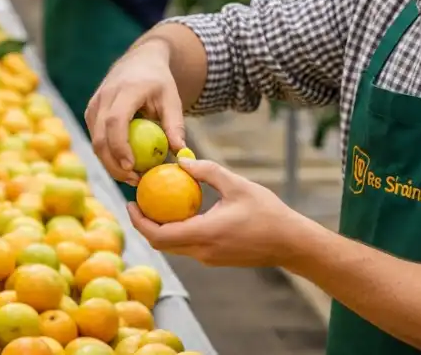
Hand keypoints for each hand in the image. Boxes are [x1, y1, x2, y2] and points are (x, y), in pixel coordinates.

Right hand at [85, 40, 186, 184]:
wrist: (140, 61)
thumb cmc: (159, 82)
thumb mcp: (172, 99)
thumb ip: (175, 126)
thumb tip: (182, 155)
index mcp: (126, 90)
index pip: (115, 121)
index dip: (120, 146)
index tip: (132, 167)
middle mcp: (105, 96)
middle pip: (100, 136)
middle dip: (113, 164)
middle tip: (134, 180)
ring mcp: (94, 104)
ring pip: (95, 141)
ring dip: (110, 163)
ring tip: (132, 176)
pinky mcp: (91, 112)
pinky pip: (96, 138)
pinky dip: (108, 154)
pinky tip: (125, 165)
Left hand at [129, 158, 305, 266]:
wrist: (290, 243)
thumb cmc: (267, 212)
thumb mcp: (237, 184)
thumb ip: (207, 171)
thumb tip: (181, 160)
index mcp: (204, 234)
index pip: (158, 235)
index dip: (139, 222)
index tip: (130, 203)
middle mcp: (202, 251)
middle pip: (161, 244)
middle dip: (144, 225)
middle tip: (138, 202)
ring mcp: (208, 258)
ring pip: (174, 247)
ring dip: (161, 228)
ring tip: (157, 203)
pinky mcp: (215, 259)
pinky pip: (188, 246)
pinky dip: (178, 231)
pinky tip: (182, 212)